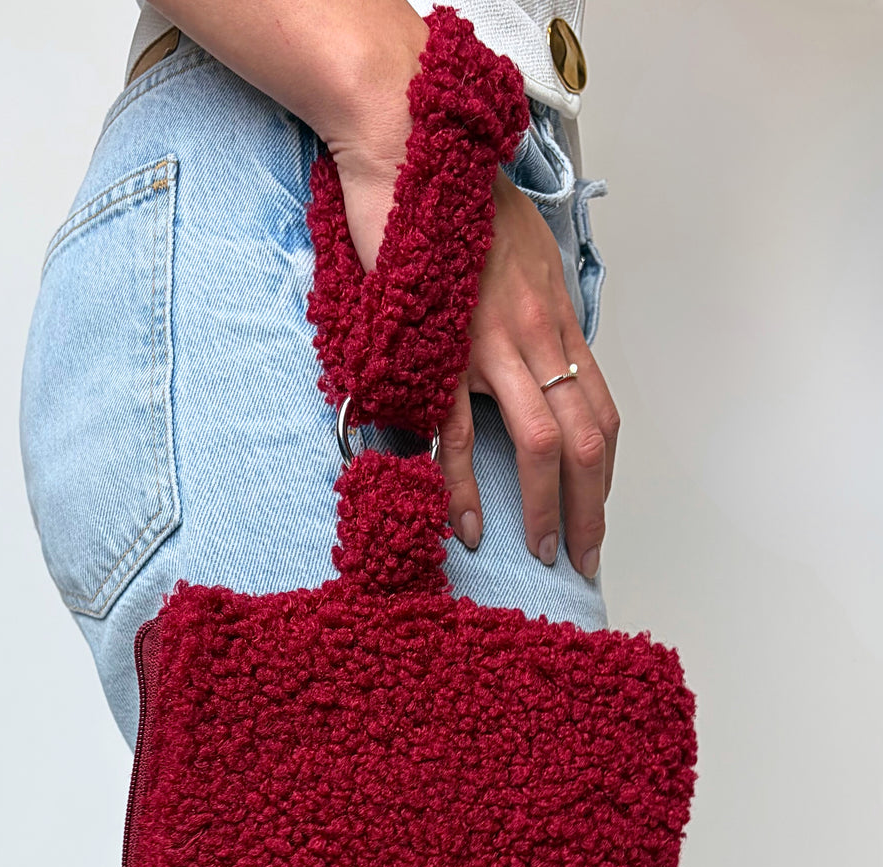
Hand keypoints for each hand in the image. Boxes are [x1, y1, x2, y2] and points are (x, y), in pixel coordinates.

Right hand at [336, 154, 618, 578]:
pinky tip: (472, 527)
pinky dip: (464, 488)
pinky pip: (457, 436)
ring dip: (546, 510)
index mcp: (559, 320)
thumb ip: (537, 312)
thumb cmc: (464, 200)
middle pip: (585, 442)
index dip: (606, 473)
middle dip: (591, 509)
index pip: (601, 412)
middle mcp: (539, 339)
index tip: (599, 512)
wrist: (415, 155)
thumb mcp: (526, 255)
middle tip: (586, 556)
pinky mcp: (441, 353)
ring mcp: (492, 349)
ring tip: (544, 552)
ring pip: (540, 446)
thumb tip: (539, 358)